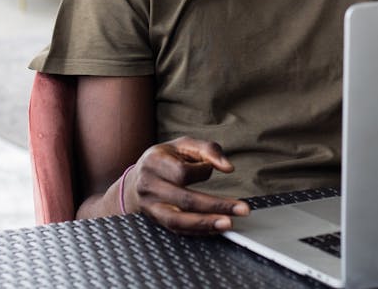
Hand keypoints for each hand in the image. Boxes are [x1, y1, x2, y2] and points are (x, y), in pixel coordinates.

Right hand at [123, 137, 249, 235]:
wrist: (135, 181)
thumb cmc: (164, 160)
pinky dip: (198, 230)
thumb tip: (228, 167)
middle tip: (242, 209)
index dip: (201, 172)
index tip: (210, 168)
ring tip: (228, 224)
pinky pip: (177, 230)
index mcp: (154, 162)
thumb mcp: (183, 146)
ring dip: (205, 224)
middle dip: (216, 205)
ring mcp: (150, 206)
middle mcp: (149, 185)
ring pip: (178, 220)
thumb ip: (208, 150)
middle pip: (184, 199)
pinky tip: (215, 228)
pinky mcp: (155, 221)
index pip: (182, 172)